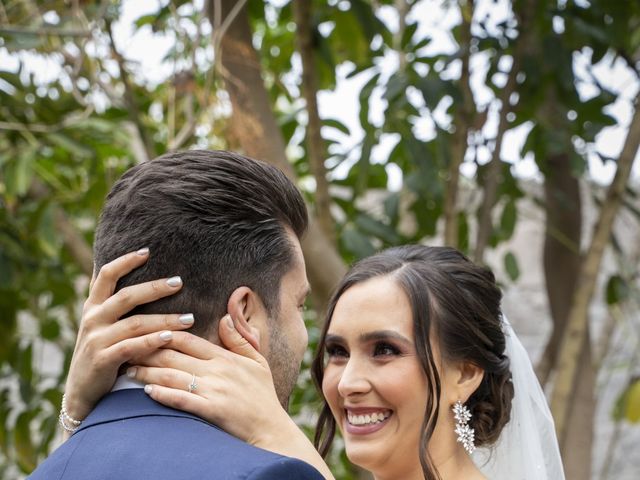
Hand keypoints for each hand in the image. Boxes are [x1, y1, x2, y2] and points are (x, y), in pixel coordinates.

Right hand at [64, 249, 192, 422]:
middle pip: (126, 296)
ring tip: (189, 318)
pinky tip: (171, 338)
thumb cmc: (101, 355)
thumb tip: (130, 277)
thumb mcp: (102, 327)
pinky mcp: (102, 360)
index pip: (105, 276)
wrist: (81, 394)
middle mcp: (92, 320)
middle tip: (179, 282)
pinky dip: (152, 341)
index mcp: (93, 308)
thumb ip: (115, 306)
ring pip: (135, 323)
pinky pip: (131, 347)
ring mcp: (96, 340)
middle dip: (154, 288)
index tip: (147, 251)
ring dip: (165, 320)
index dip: (124, 261)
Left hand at [130, 314, 333, 478]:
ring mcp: (213, 390)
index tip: (145, 331)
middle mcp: (217, 371)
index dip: (164, 333)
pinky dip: (162, 393)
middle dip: (147, 350)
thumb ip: (240, 339)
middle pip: (174, 355)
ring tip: (128, 369)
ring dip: (147, 371)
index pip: (188, 339)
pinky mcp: (211, 410)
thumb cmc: (263, 396)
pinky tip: (147, 390)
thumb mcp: (257, 361)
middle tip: (126, 348)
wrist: (271, 429)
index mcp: (225, 357)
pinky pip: (181, 399)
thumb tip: (225, 317)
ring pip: (172, 375)